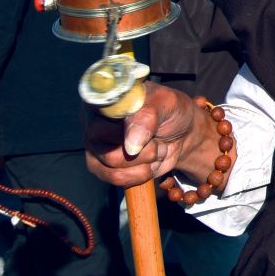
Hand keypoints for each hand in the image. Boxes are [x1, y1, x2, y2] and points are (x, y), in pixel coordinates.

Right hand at [84, 82, 204, 188]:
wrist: (181, 134)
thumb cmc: (171, 112)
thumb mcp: (168, 103)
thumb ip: (149, 116)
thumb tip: (130, 144)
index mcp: (107, 97)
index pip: (101, 109)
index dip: (122, 121)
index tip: (141, 124)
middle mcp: (93, 121)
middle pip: (107, 145)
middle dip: (143, 148)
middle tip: (157, 138)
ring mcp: (94, 145)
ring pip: (112, 164)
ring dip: (144, 160)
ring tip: (154, 149)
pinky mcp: (100, 166)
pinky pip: (116, 178)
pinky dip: (140, 173)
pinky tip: (148, 162)